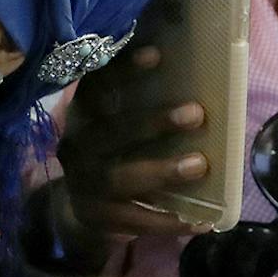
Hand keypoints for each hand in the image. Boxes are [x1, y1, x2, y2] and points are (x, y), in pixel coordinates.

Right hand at [59, 45, 212, 243]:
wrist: (81, 211)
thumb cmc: (113, 156)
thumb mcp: (116, 126)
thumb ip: (141, 106)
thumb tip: (200, 78)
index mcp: (83, 116)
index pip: (96, 87)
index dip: (121, 70)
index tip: (157, 54)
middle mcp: (77, 147)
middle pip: (109, 133)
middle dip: (152, 123)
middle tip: (196, 113)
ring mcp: (83, 185)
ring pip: (118, 177)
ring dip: (160, 170)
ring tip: (199, 164)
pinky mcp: (96, 218)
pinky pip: (133, 220)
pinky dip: (166, 221)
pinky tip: (200, 221)